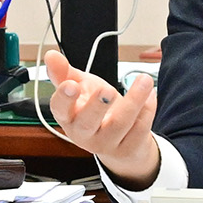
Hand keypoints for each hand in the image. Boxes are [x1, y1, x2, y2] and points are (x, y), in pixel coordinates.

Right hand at [40, 48, 161, 188]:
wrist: (119, 142)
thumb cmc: (96, 112)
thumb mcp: (81, 89)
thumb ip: (65, 72)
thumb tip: (51, 55)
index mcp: (69, 117)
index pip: (59, 110)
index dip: (64, 98)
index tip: (71, 85)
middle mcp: (85, 134)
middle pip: (88, 123)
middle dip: (97, 105)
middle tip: (106, 89)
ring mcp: (107, 143)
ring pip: (120, 124)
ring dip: (134, 100)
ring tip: (144, 80)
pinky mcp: (128, 148)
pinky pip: (140, 128)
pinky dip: (147, 109)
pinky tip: (151, 95)